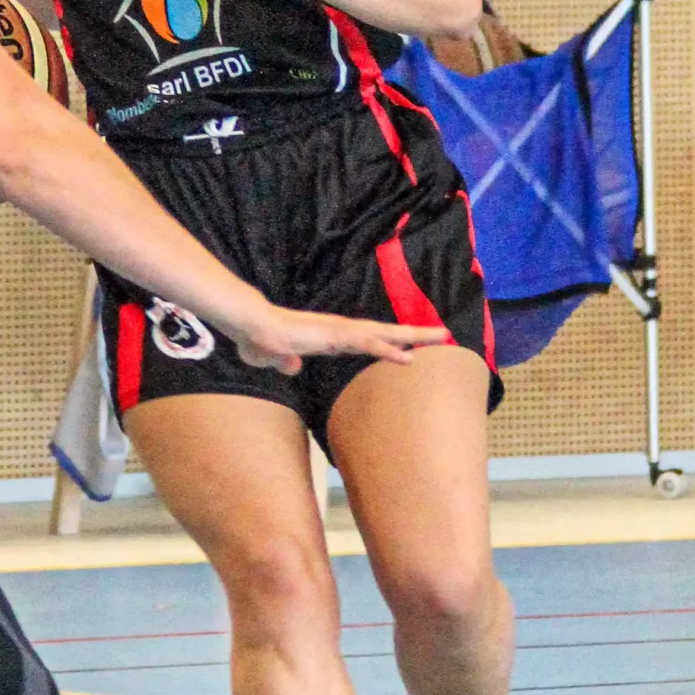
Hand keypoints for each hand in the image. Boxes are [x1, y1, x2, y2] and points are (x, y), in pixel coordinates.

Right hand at [229, 306, 450, 374]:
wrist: (250, 328)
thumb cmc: (259, 339)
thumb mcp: (274, 358)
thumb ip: (285, 362)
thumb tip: (291, 366)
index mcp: (331, 338)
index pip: (368, 341)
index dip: (390, 343)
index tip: (411, 346)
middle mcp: (341, 332)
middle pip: (384, 333)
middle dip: (414, 334)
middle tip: (444, 333)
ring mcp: (340, 332)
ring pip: (383, 334)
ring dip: (412, 336)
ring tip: (441, 336)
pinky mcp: (335, 336)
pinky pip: (367, 344)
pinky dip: (389, 349)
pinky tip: (409, 356)